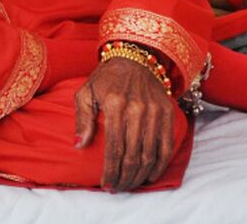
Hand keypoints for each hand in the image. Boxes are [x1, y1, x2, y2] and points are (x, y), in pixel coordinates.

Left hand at [74, 57, 174, 191]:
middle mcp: (137, 108)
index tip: (106, 184)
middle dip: (125, 177)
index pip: (114, 147)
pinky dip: (160, 164)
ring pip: (150, 154)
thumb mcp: (86, 91)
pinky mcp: (167, 112)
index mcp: (115, 104)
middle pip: (133, 155)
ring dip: (140, 175)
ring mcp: (154, 111)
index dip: (110, 170)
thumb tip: (79, 146)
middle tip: (118, 188)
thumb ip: (82, 119)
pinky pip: (166, 145)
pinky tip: (150, 174)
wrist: (134, 58)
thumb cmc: (106, 77)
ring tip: (130, 184)